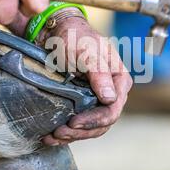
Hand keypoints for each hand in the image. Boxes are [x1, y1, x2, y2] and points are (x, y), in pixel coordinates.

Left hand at [9, 0, 131, 144]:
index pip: (112, 110)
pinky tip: (50, 135)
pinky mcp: (81, 104)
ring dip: (71, 136)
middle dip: (80, 132)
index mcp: (119, 80)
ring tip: (51, 137)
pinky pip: (78, 125)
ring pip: (90, 128)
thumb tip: (110, 99)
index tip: (73, 122)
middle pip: (102, 124)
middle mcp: (111, 92)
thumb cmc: (75, 36)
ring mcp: (96, 99)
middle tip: (58, 133)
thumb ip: (99, 73)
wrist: (55, 32)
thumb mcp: (87, 51)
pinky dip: (65, 133)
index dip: (94, 120)